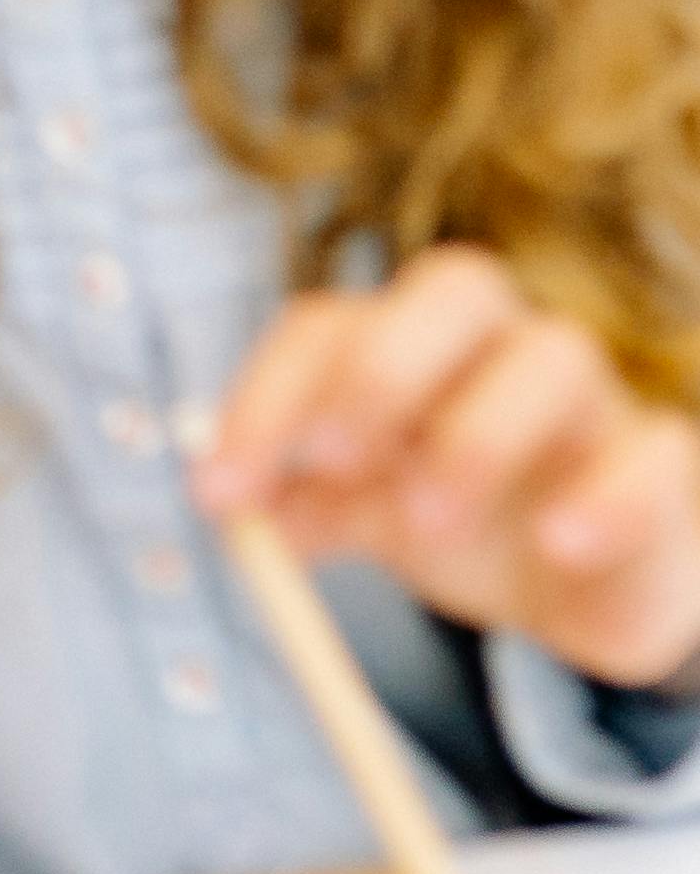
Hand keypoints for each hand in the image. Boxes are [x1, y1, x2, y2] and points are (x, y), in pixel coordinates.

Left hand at [194, 248, 699, 691]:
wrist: (585, 585)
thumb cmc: (458, 514)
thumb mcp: (366, 508)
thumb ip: (299, 500)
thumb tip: (223, 505)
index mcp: (411, 343)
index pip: (333, 323)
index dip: (269, 394)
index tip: (219, 491)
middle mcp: (501, 347)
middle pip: (454, 288)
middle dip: (382, 367)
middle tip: (333, 459)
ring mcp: (590, 401)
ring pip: (554, 356)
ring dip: (479, 434)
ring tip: (428, 522)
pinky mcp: (659, 469)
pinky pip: (656, 454)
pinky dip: (605, 497)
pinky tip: (557, 544)